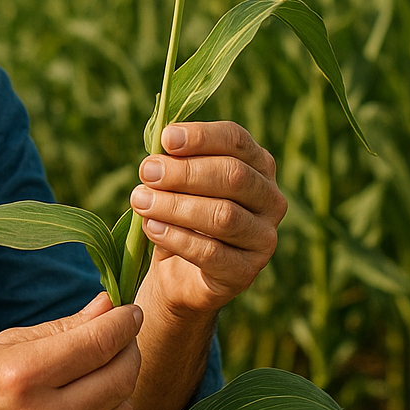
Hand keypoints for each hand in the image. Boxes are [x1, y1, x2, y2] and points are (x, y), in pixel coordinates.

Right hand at [0, 293, 141, 409]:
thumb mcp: (7, 346)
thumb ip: (63, 328)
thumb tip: (108, 305)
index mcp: (22, 376)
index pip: (98, 343)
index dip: (123, 322)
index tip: (130, 311)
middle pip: (119, 379)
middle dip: (129, 351)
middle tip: (123, 338)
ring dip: (120, 386)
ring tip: (101, 371)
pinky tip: (82, 405)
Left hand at [129, 121, 286, 315]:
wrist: (180, 272)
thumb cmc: (181, 215)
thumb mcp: (177, 183)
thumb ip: (174, 162)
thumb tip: (162, 146)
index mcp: (257, 165)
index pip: (236, 140)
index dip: (202, 137)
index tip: (166, 138)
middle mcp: (269, 199)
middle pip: (233, 176)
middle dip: (184, 172)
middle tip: (146, 171)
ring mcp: (263, 238)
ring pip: (223, 215)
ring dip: (175, 206)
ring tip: (140, 201)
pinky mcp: (246, 272)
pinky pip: (212, 252)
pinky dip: (176, 237)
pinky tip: (151, 227)